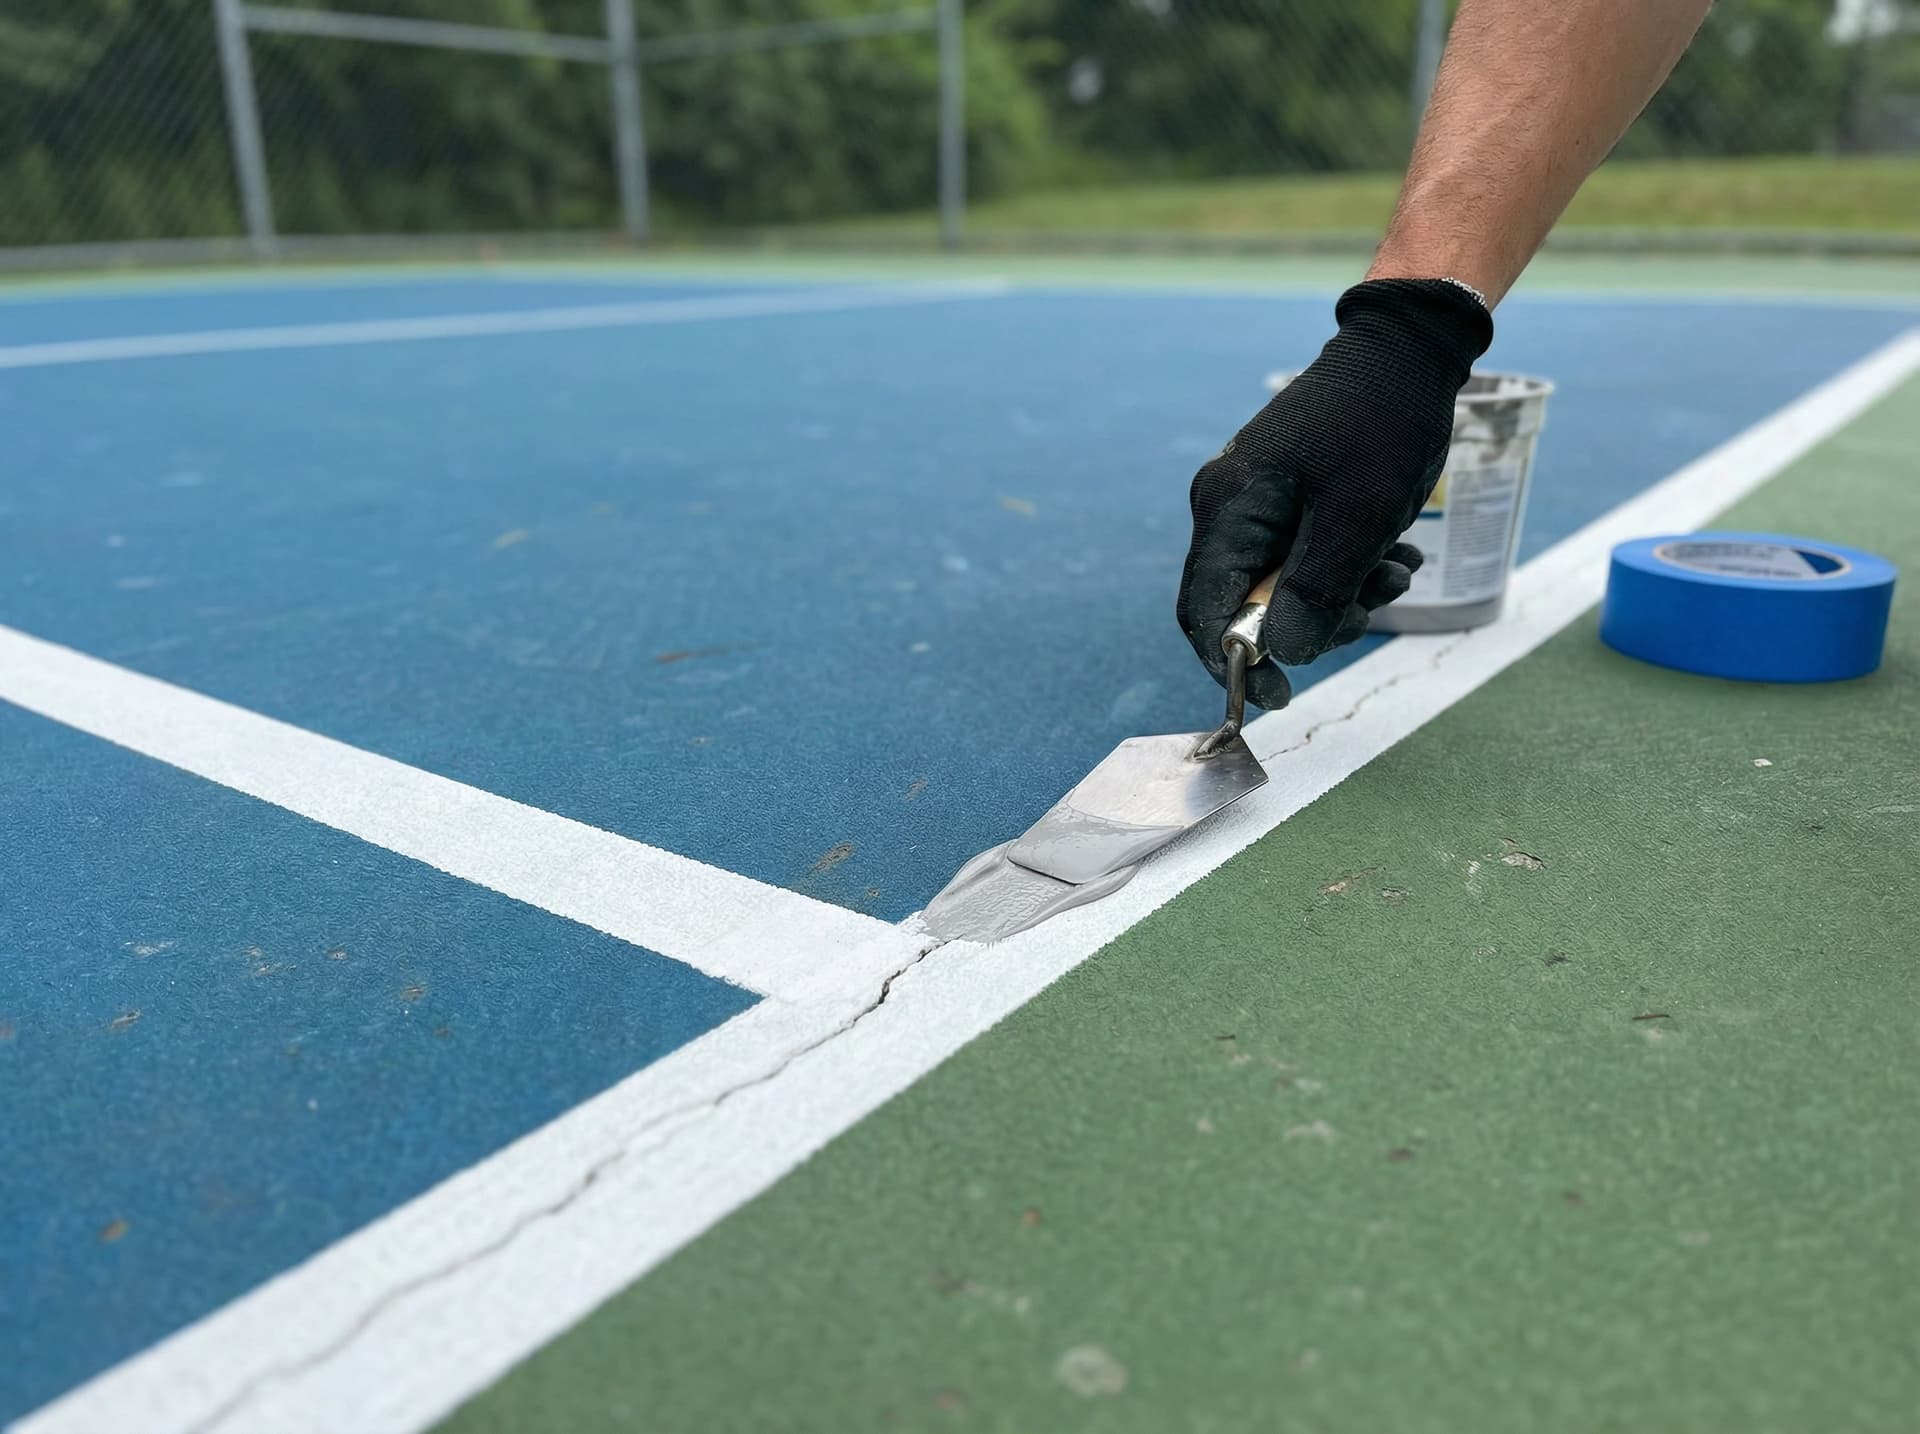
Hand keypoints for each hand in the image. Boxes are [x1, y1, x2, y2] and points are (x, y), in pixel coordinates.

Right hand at [1176, 279, 1492, 710]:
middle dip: (1315, 620)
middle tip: (1372, 606)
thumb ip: (1315, 593)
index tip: (1279, 695)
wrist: (1405, 354)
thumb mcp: (1356, 519)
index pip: (1204, 610)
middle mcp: (1230, 509)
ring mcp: (1259, 504)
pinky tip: (1395, 553)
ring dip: (1346, 594)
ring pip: (1287, 587)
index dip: (1234, 662)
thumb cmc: (1379, 427)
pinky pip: (1309, 559)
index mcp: (1228, 509)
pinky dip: (1352, 569)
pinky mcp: (1291, 501)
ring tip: (1398, 568)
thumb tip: (1284, 654)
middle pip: (1250, 605)